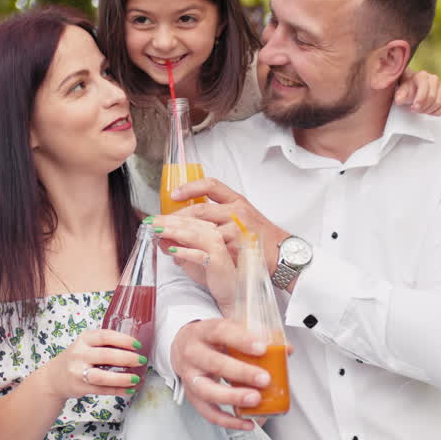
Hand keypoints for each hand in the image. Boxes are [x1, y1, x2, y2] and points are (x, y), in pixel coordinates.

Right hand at [40, 328, 146, 399]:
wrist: (54, 378)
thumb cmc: (76, 359)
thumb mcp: (86, 345)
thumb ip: (104, 344)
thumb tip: (134, 348)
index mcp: (83, 339)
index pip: (105, 336)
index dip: (123, 340)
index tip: (137, 345)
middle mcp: (79, 354)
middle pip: (106, 356)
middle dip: (127, 358)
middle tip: (141, 360)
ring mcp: (78, 372)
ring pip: (102, 376)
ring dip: (122, 378)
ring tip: (136, 379)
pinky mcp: (80, 387)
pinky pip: (102, 390)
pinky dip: (117, 390)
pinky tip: (129, 389)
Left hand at [143, 213, 238, 313]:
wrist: (229, 290)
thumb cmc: (212, 272)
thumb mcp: (188, 258)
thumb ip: (176, 247)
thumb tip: (159, 239)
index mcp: (208, 230)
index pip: (186, 219)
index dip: (168, 217)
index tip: (152, 218)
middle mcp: (214, 235)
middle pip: (188, 224)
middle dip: (167, 222)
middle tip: (151, 221)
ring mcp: (217, 248)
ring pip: (194, 235)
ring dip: (174, 232)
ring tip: (158, 231)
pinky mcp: (217, 261)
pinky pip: (199, 255)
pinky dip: (185, 252)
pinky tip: (172, 249)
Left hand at [167, 177, 287, 275]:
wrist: (283, 254)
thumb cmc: (261, 237)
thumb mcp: (243, 217)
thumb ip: (220, 213)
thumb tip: (192, 215)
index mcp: (237, 200)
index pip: (211, 185)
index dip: (190, 187)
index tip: (173, 194)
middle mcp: (237, 211)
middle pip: (200, 210)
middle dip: (174, 217)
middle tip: (157, 223)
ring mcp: (238, 229)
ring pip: (201, 229)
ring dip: (178, 234)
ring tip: (161, 237)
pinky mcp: (237, 247)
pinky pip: (209, 248)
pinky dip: (191, 250)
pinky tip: (177, 252)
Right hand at [170, 319, 271, 430]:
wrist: (182, 347)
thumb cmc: (211, 339)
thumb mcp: (228, 329)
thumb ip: (257, 337)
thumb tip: (287, 349)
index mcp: (204, 331)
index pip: (221, 332)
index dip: (242, 340)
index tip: (262, 348)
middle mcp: (193, 354)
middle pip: (214, 363)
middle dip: (241, 372)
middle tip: (264, 379)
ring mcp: (190, 377)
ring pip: (207, 391)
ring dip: (233, 398)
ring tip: (255, 400)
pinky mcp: (192, 396)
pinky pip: (208, 412)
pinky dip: (227, 420)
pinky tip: (247, 421)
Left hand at [393, 69, 440, 114]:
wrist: (414, 89)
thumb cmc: (409, 89)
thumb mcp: (401, 91)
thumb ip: (400, 95)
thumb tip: (399, 100)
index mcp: (422, 76)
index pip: (424, 89)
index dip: (419, 101)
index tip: (413, 107)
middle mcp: (434, 79)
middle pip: (432, 98)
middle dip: (422, 107)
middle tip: (415, 109)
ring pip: (439, 103)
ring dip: (428, 110)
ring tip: (421, 109)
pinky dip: (438, 112)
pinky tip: (430, 111)